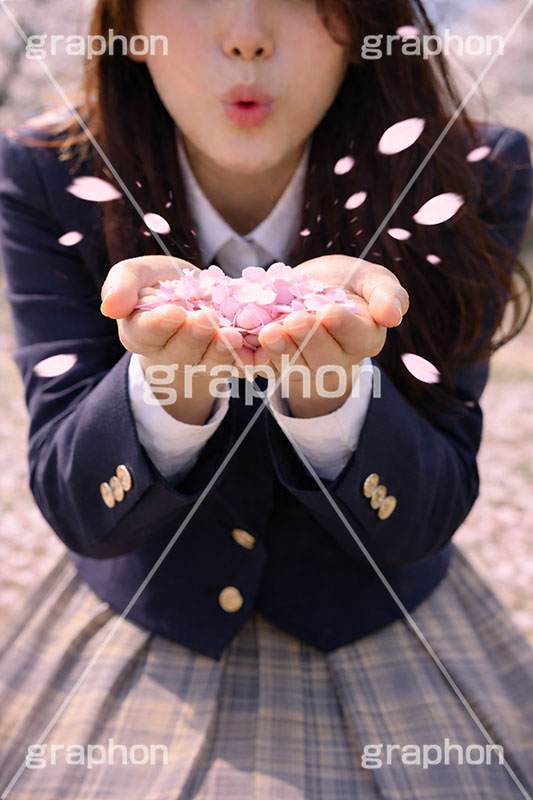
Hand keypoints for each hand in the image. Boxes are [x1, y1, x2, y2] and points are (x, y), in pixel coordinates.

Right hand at [99, 255, 250, 423]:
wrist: (197, 300)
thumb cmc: (162, 286)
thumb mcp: (139, 274)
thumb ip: (122, 283)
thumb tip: (110, 307)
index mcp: (140, 334)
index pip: (145, 333)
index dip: (160, 325)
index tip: (174, 313)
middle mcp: (168, 356)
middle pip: (180, 352)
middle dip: (194, 337)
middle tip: (207, 319)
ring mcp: (200, 364)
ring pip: (210, 364)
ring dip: (222, 351)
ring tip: (234, 336)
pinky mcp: (228, 365)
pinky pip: (240, 367)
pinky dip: (251, 360)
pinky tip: (260, 351)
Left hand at [257, 255, 409, 417]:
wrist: (311, 291)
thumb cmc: (349, 284)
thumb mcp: (373, 280)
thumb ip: (388, 294)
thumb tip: (392, 315)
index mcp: (364, 339)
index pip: (356, 337)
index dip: (342, 326)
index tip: (329, 312)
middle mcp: (335, 360)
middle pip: (322, 357)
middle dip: (306, 340)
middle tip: (292, 322)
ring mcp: (302, 367)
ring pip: (290, 366)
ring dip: (276, 352)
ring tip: (265, 333)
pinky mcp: (273, 366)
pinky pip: (258, 368)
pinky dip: (244, 359)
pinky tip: (235, 344)